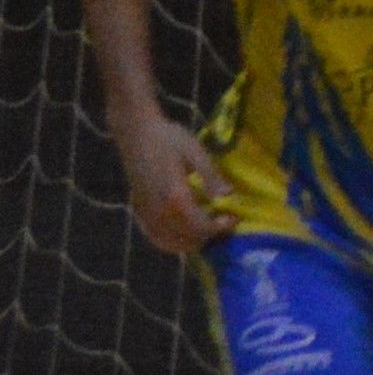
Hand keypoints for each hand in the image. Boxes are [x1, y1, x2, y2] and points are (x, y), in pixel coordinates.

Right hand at [112, 116, 221, 255]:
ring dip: (191, 241)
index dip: (221, 227)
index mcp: (174, 196)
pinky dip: (171, 241)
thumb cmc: (168, 138)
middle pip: (187, 239)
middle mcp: (158, 210)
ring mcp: (145, 212)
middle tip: (222, 223)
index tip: (234, 218)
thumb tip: (229, 195)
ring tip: (206, 228)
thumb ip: (211, 176)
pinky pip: (154, 236)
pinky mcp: (138, 210)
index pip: (201, 227)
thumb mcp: (195, 151)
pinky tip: (183, 233)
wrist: (135, 131)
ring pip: (169, 242)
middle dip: (208, 236)